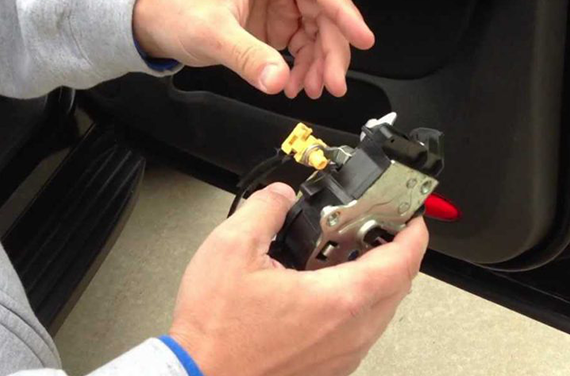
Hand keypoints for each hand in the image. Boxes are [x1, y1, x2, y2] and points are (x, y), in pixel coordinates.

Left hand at [133, 0, 374, 97]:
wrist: (159, 28)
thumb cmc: (176, 15)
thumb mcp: (213, 35)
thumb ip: (247, 56)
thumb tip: (276, 78)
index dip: (344, 16)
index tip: (362, 39)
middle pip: (324, 17)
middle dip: (331, 53)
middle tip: (332, 84)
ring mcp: (280, 8)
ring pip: (316, 35)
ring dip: (318, 66)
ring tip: (310, 90)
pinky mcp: (275, 26)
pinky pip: (301, 48)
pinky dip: (303, 69)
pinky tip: (294, 85)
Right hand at [169, 183, 428, 375]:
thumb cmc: (216, 332)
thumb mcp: (232, 248)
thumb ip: (266, 209)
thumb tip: (281, 196)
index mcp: (339, 300)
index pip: (403, 261)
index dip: (414, 232)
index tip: (411, 218)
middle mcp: (351, 333)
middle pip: (398, 286)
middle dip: (392, 253)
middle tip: (369, 231)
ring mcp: (343, 357)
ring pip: (381, 311)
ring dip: (374, 280)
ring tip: (341, 259)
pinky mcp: (329, 371)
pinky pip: (361, 331)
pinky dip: (356, 306)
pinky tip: (321, 293)